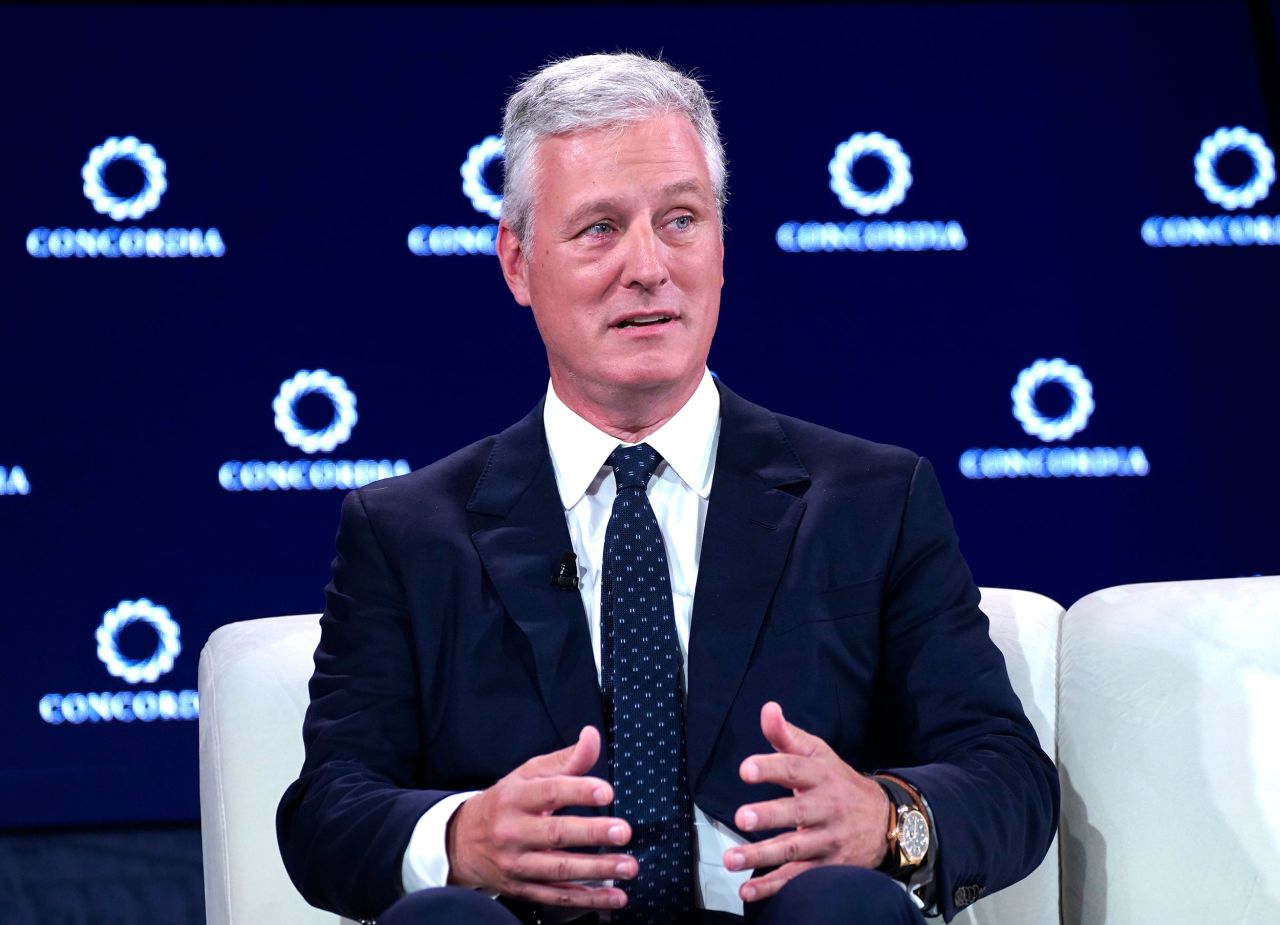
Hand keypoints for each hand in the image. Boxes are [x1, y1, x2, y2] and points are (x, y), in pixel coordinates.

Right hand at [446, 726, 636, 910]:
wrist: (463, 841)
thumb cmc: (505, 803)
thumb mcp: (528, 775)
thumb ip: (565, 760)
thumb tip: (592, 737)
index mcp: (515, 798)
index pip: (549, 792)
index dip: (578, 791)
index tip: (606, 792)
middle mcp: (513, 832)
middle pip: (555, 834)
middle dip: (592, 833)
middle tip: (623, 831)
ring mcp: (517, 864)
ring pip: (558, 869)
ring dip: (597, 870)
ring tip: (628, 866)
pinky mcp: (523, 889)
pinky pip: (558, 896)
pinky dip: (588, 898)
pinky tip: (614, 896)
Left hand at [723, 702, 891, 902]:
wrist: (888, 821)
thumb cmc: (839, 783)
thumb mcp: (819, 754)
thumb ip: (788, 736)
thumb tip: (767, 708)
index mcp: (821, 776)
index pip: (795, 768)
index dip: (770, 767)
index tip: (745, 769)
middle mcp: (826, 808)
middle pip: (796, 812)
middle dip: (769, 816)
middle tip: (741, 818)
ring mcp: (828, 839)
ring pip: (795, 849)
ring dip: (762, 856)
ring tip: (732, 859)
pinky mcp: (829, 867)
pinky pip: (799, 878)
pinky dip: (773, 886)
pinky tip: (748, 889)